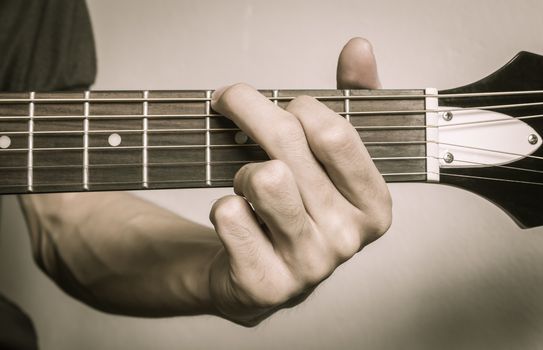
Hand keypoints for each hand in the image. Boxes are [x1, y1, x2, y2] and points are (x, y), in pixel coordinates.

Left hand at [208, 37, 391, 325]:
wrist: (264, 271)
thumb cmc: (300, 205)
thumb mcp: (332, 156)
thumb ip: (352, 100)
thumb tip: (359, 49)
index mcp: (373, 206)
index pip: (334, 133)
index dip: (297, 106)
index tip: (281, 102)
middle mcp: (347, 238)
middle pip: (287, 147)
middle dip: (248, 108)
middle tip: (229, 99)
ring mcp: (308, 265)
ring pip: (261, 180)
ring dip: (243, 170)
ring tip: (249, 179)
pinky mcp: (266, 282)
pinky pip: (229, 215)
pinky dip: (224, 205)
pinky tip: (238, 216)